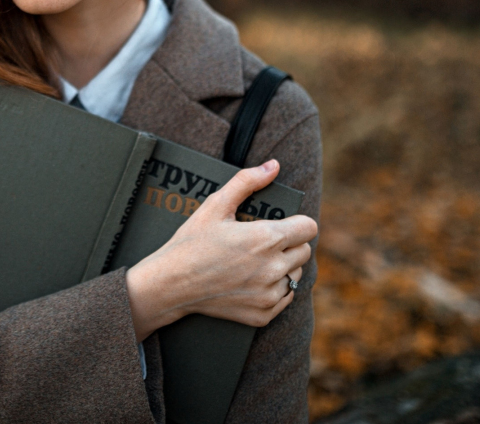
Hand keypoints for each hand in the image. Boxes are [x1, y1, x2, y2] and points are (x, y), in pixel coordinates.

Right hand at [126, 159, 317, 341]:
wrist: (171, 284)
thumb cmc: (192, 241)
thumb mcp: (215, 205)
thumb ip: (247, 181)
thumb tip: (274, 165)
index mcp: (265, 238)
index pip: (308, 228)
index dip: (297, 222)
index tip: (283, 224)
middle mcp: (273, 269)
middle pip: (304, 251)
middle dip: (289, 243)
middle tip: (262, 242)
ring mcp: (269, 295)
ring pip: (295, 275)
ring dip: (283, 267)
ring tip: (256, 262)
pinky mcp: (263, 314)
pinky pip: (285, 298)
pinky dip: (273, 289)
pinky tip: (251, 281)